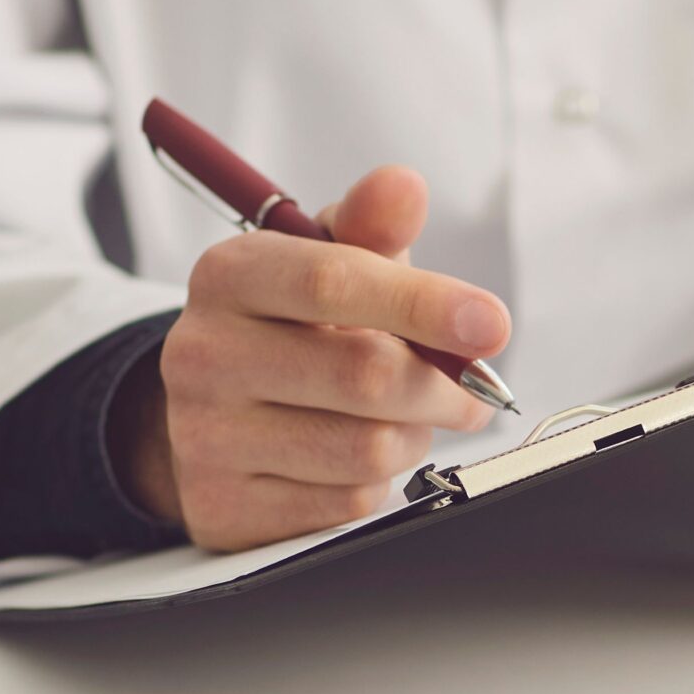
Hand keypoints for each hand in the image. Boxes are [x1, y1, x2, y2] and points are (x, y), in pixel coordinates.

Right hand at [113, 165, 511, 550]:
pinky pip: (346, 503)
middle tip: (469, 386)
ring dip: (413, 436)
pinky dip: (376, 481)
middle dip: (442, 386)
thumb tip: (404, 186)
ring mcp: (204, 436)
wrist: (214, 413)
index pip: (334, 283)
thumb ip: (370, 227)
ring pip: (366, 448)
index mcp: (229, 276)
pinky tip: (356, 457)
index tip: (490, 324)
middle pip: (365, 376)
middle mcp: (203, 353)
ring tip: (403, 417)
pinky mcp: (223, 507)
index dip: (425, 304)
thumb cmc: (291, 327)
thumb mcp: (326, 262)